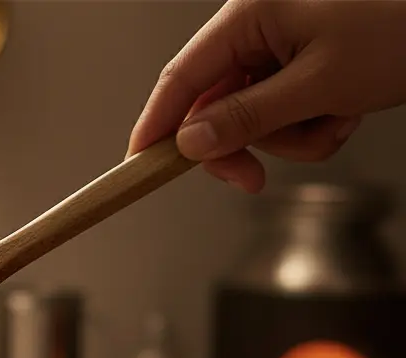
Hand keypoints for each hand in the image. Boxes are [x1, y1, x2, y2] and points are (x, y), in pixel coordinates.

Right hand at [128, 0, 405, 191]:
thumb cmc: (401, 27)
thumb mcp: (318, 84)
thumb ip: (246, 118)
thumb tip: (189, 144)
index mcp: (251, 13)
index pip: (181, 78)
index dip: (155, 127)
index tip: (137, 167)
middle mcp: (260, 26)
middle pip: (213, 107)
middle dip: (241, 146)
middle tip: (254, 181)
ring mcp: (282, 46)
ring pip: (253, 118)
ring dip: (290, 138)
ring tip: (334, 120)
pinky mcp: (304, 63)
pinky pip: (285, 114)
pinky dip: (311, 127)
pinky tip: (344, 113)